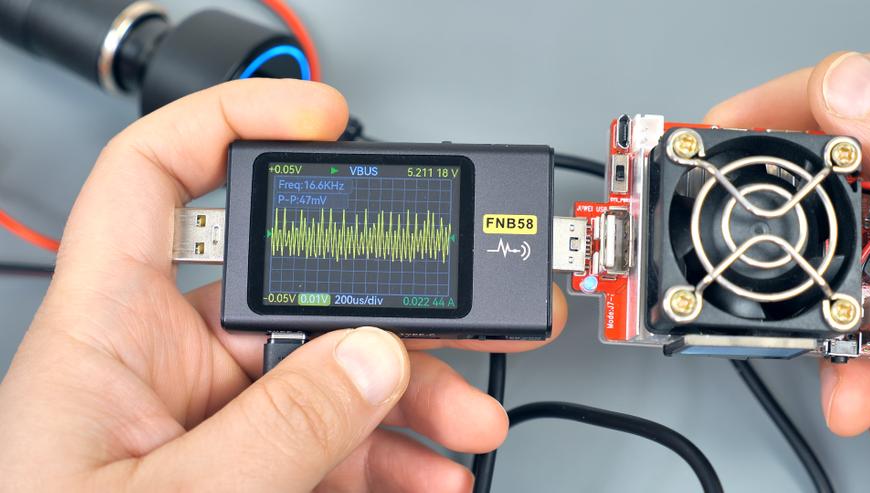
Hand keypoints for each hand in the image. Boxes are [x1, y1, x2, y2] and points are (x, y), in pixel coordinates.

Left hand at [0, 79, 567, 490]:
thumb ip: (274, 432)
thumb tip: (372, 358)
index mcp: (106, 334)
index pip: (153, 180)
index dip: (231, 121)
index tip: (318, 118)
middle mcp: (164, 364)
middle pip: (291, 289)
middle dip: (387, 302)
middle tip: (462, 308)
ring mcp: (214, 419)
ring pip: (329, 370)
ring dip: (409, 391)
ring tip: (465, 421)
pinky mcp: (248, 468)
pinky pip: (331, 439)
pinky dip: (388, 454)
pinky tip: (427, 471)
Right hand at [705, 51, 869, 436]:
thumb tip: (842, 88)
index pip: (821, 102)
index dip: (748, 115)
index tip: (689, 144)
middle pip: (805, 205)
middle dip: (759, 250)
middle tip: (707, 265)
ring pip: (830, 285)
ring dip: (806, 334)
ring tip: (791, 355)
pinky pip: (865, 342)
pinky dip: (856, 377)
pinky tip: (854, 399)